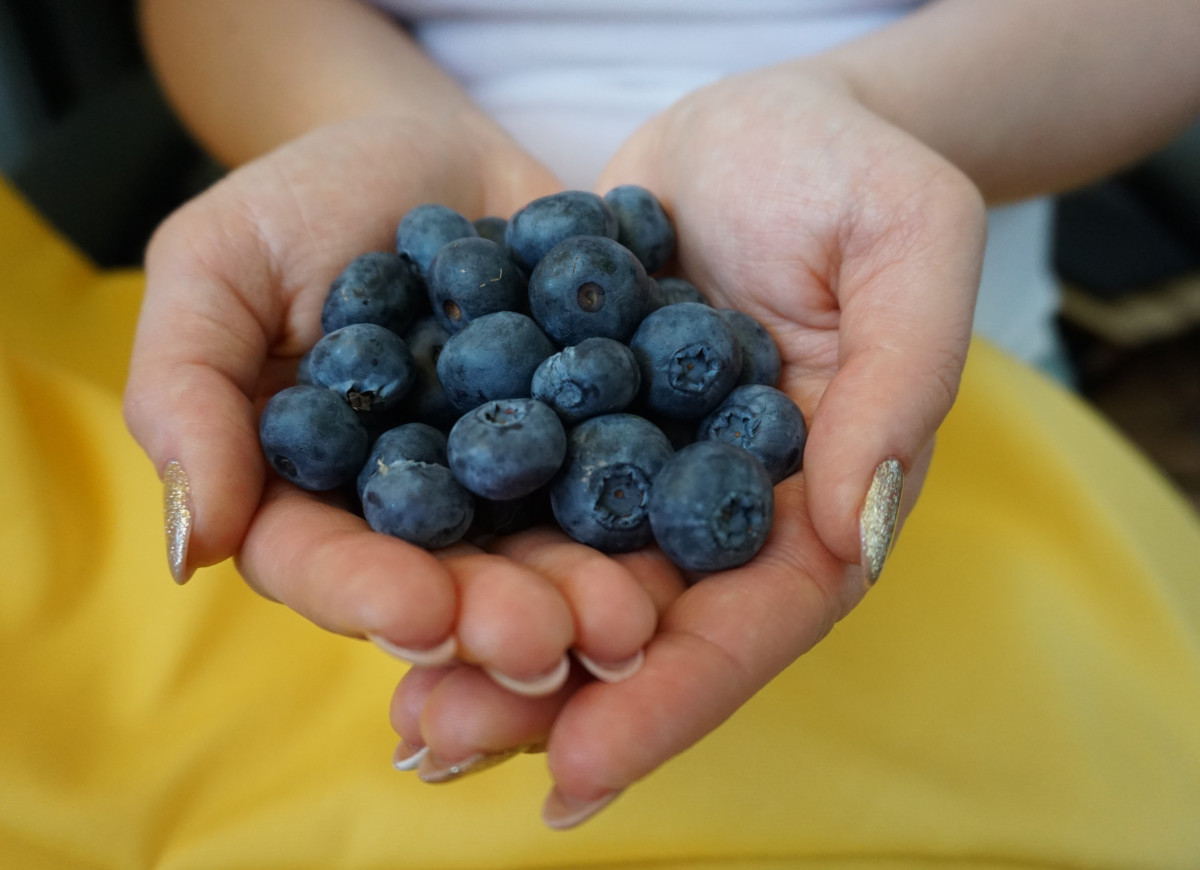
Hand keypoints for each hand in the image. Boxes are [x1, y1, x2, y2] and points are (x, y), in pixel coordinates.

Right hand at [124, 113, 662, 689]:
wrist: (434, 149)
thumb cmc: (305, 200)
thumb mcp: (219, 265)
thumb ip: (187, 390)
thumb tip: (189, 547)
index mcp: (310, 492)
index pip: (323, 562)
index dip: (368, 593)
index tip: (420, 614)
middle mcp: (415, 509)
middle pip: (446, 582)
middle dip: (494, 616)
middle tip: (548, 642)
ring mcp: (510, 483)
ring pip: (543, 553)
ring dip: (584, 592)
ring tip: (628, 620)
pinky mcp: (588, 440)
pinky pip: (625, 479)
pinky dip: (653, 510)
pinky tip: (688, 535)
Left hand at [387, 66, 985, 827]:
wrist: (761, 121)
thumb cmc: (853, 172)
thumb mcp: (910, 243)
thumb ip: (898, 384)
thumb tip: (858, 532)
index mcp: (817, 501)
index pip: (752, 625)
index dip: (669, 700)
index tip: (578, 772)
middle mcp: (720, 511)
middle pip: (640, 630)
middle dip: (544, 696)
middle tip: (438, 743)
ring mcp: (638, 472)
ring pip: (562, 582)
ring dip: (480, 647)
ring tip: (398, 710)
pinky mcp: (572, 423)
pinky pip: (511, 496)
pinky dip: (450, 545)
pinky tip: (381, 586)